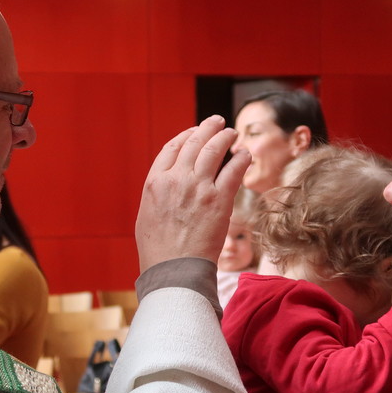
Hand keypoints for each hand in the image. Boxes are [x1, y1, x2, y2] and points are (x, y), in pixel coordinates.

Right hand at [135, 116, 250, 273]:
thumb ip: (158, 195)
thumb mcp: (146, 217)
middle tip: (217, 122)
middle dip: (207, 128)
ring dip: (225, 137)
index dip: (185, 136)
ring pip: (214, 150)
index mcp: (155, 182)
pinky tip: (244, 154)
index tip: (194, 133)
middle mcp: (176, 179)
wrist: (174, 270)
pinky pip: (233, 170)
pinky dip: (240, 158)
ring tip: (232, 133)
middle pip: (194, 142)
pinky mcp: (219, 200)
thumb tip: (168, 186)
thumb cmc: (158, 251)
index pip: (172, 148)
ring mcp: (199, 188)